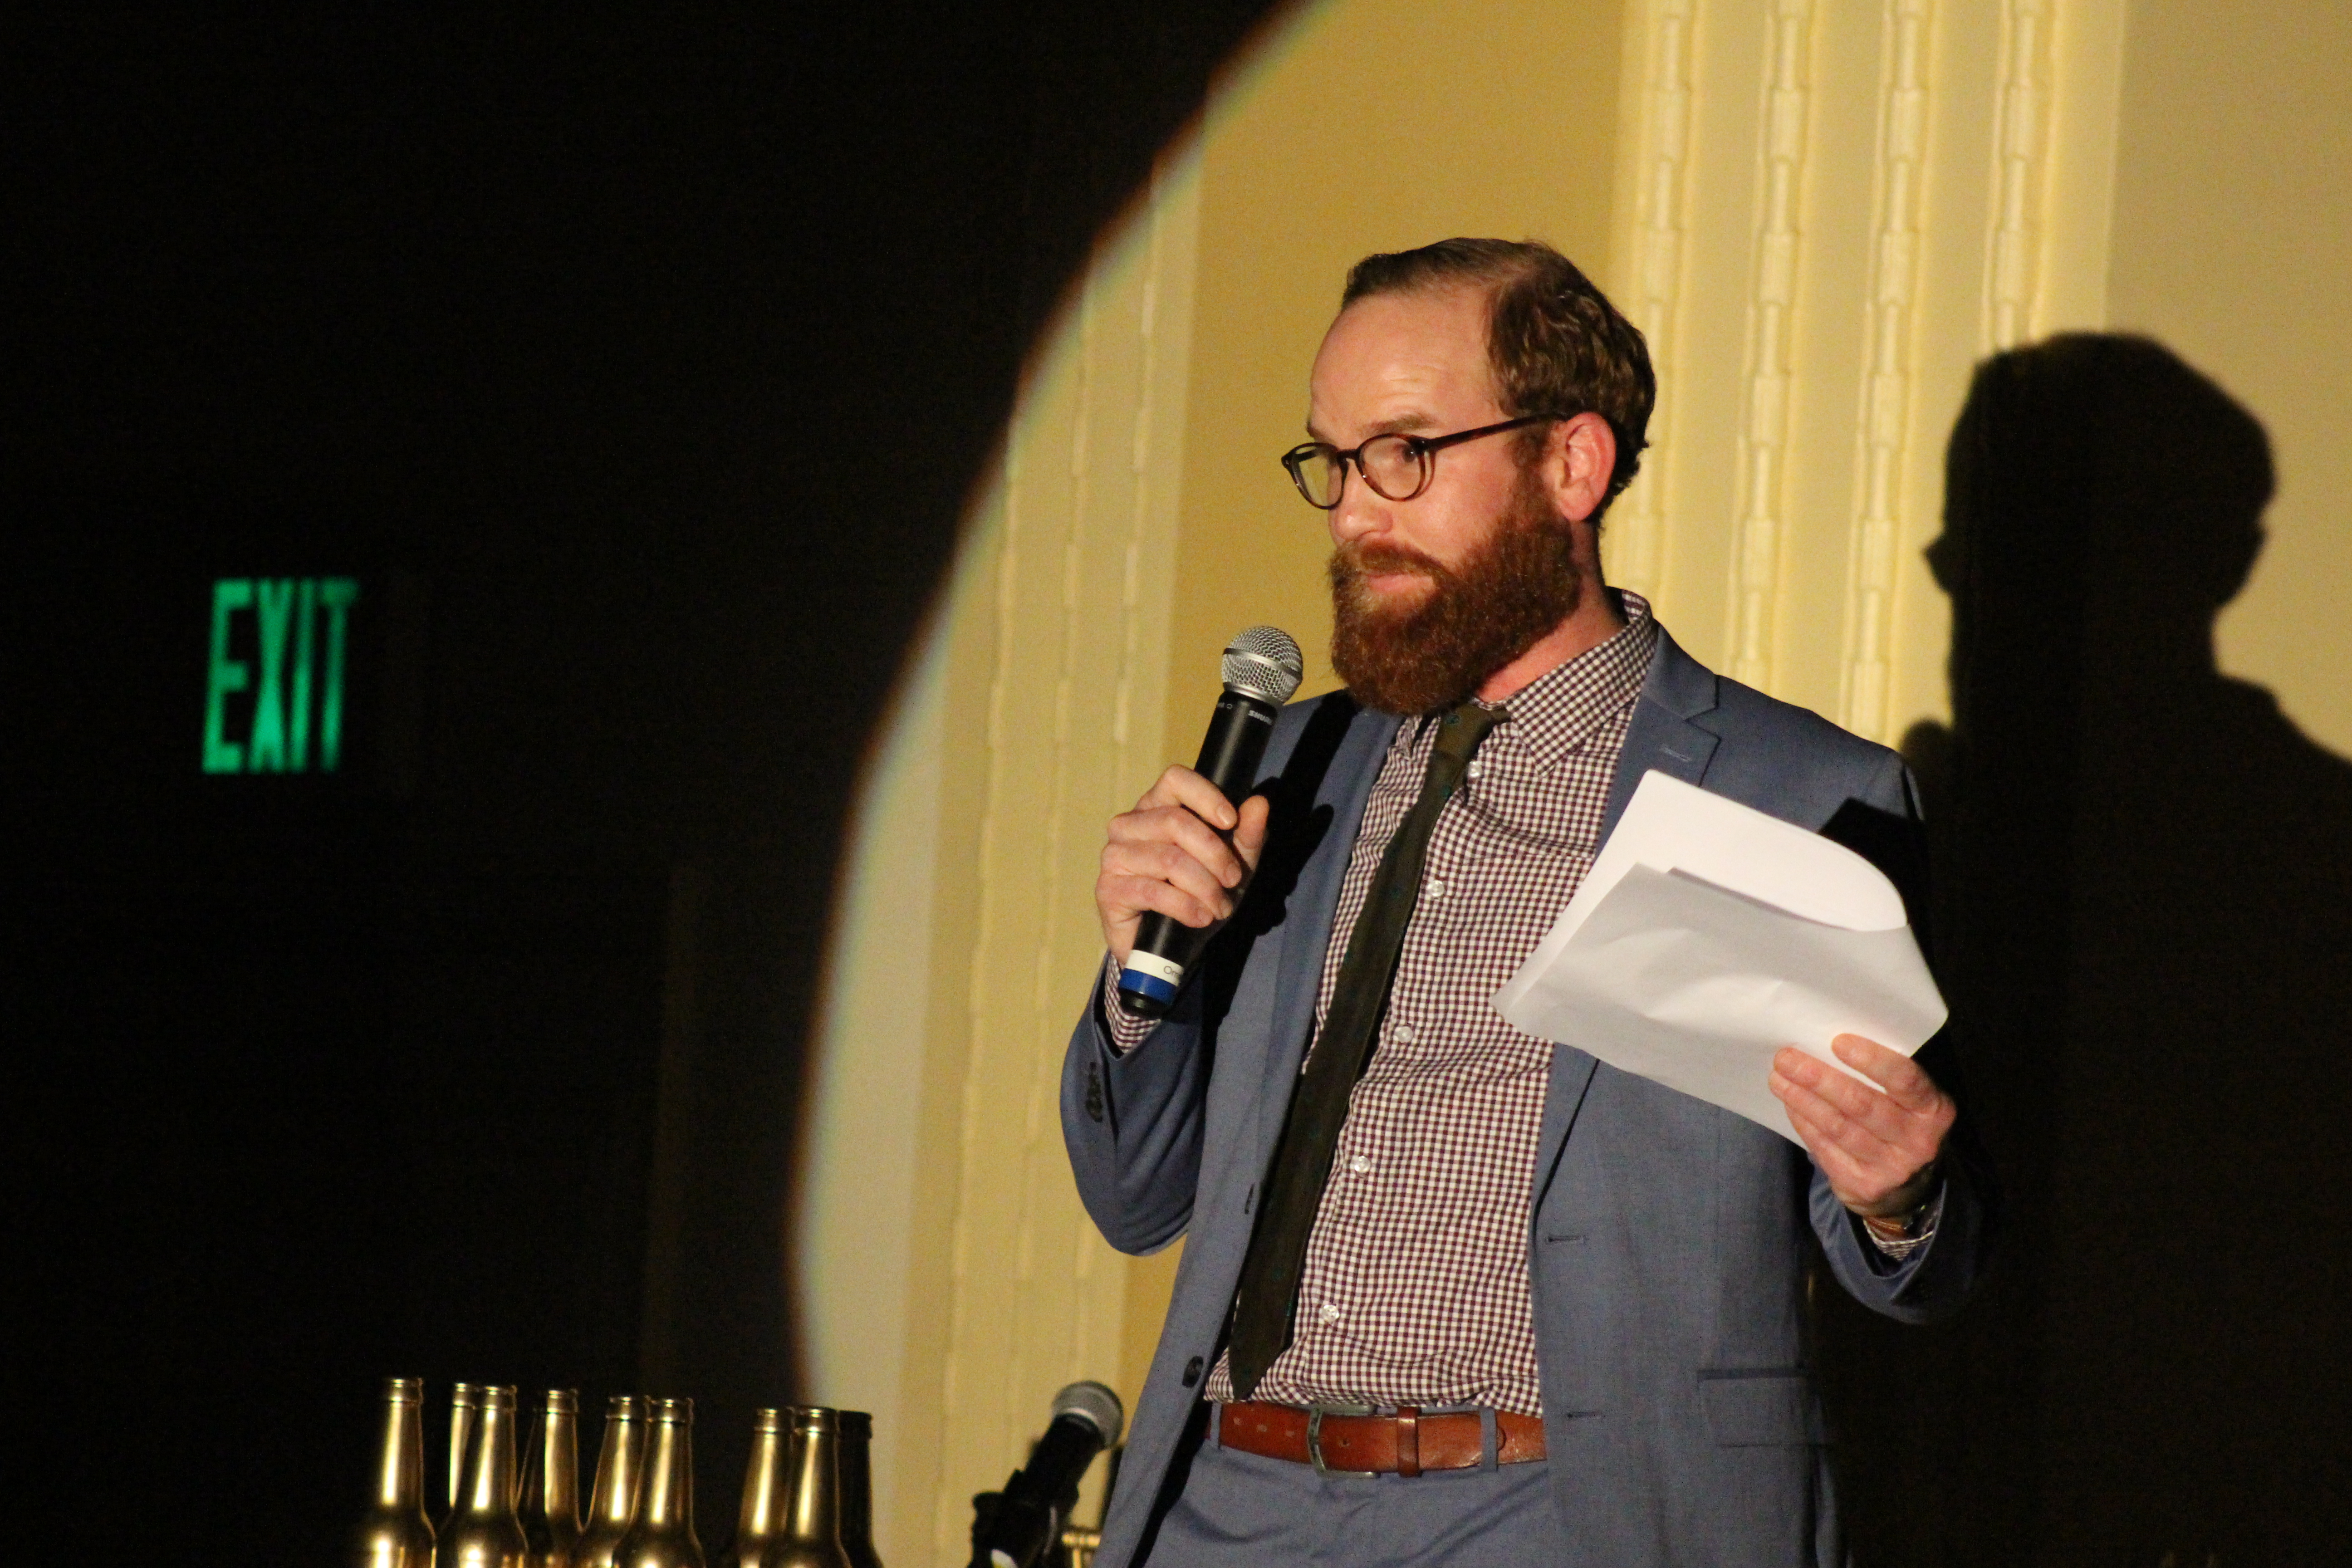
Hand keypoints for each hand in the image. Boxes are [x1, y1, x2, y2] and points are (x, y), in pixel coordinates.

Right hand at [1095, 765, 1271, 966]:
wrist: (1166, 946)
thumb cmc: (1197, 894)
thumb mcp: (1232, 866)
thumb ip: (1246, 835)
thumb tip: (1259, 803)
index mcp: (1157, 807)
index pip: (1175, 779)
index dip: (1205, 796)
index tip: (1230, 821)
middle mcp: (1129, 825)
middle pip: (1175, 821)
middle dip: (1214, 853)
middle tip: (1234, 879)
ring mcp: (1115, 856)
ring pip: (1168, 859)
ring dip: (1204, 887)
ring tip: (1220, 907)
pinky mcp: (1109, 890)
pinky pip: (1153, 891)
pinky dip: (1185, 906)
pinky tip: (1201, 917)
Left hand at [1769, 1034, 1953, 1218]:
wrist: (1907, 1187)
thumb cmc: (1901, 1122)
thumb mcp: (1910, 1101)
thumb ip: (1884, 1077)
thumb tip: (1827, 1044)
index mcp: (1934, 1110)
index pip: (1905, 1080)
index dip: (1872, 1060)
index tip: (1838, 1042)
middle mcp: (1918, 1141)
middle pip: (1861, 1104)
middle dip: (1819, 1078)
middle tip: (1786, 1058)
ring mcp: (1891, 1168)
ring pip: (1838, 1127)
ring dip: (1803, 1100)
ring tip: (1778, 1078)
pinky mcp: (1864, 1185)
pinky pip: (1826, 1149)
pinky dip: (1804, 1123)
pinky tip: (1790, 1104)